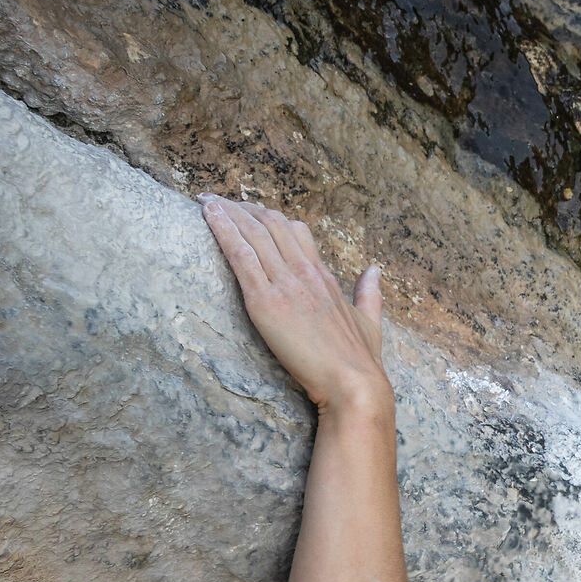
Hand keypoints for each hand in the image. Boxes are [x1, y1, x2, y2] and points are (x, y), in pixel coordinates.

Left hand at [201, 196, 389, 418]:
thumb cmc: (360, 359)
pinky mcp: (265, 302)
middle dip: (243, 208)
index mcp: (324, 275)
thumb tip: (374, 270)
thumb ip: (369, 292)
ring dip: (226, 212)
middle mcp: (304, 272)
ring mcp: (284, 284)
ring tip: (205, 199)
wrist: (353, 382)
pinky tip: (207, 214)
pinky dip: (222, 230)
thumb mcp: (369, 320)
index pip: (295, 231)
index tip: (252, 213)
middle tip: (220, 200)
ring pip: (253, 233)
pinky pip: (240, 255)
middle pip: (271, 223)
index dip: (271, 218)